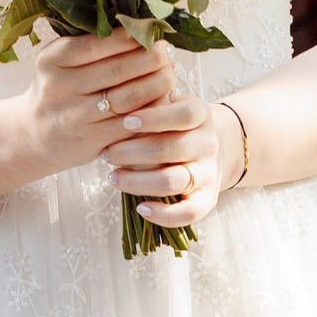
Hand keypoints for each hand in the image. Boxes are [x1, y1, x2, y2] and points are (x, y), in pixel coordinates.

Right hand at [15, 34, 178, 176]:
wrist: (34, 135)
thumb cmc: (57, 89)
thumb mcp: (58, 61)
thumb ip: (88, 43)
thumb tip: (138, 26)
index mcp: (51, 61)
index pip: (97, 44)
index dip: (131, 36)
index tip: (151, 31)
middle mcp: (60, 88)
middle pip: (118, 69)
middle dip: (152, 58)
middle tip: (167, 52)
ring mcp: (76, 117)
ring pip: (130, 98)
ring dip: (158, 83)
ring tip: (170, 73)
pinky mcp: (93, 141)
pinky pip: (133, 123)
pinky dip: (154, 110)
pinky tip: (163, 99)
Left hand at [103, 97, 238, 229]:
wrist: (210, 151)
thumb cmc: (175, 125)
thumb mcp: (168, 106)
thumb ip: (151, 102)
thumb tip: (121, 101)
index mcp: (201, 115)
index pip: (183, 115)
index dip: (154, 118)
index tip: (125, 122)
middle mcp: (208, 144)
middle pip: (170, 149)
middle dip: (131, 152)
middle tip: (106, 153)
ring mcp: (208, 173)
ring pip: (172, 181)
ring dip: (137, 182)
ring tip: (113, 177)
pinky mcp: (207, 199)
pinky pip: (189, 212)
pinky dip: (164, 215)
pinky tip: (141, 208)